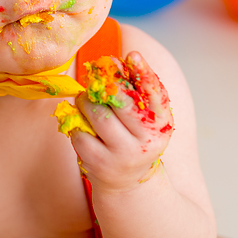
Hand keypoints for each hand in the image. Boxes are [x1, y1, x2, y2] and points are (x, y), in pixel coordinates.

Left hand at [69, 51, 173, 192]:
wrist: (128, 182)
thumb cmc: (134, 137)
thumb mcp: (145, 119)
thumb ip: (136, 92)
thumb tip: (116, 62)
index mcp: (161, 123)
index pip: (155, 94)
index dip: (143, 73)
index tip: (131, 55)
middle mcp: (145, 140)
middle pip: (120, 101)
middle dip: (103, 85)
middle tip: (95, 81)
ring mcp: (121, 154)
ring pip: (96, 114)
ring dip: (85, 101)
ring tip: (86, 101)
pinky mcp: (98, 163)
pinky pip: (80, 131)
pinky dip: (76, 122)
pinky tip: (82, 124)